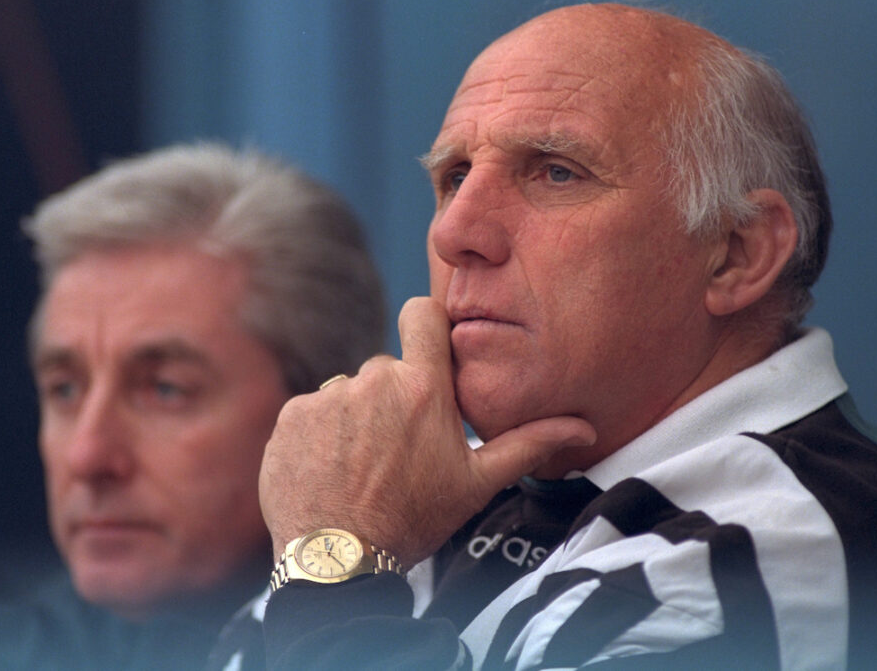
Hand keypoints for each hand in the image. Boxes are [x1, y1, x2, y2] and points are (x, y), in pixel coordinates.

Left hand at [259, 297, 595, 567]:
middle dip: (393, 402)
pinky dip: (319, 436)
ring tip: (360, 469)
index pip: (422, 313)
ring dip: (354, 420)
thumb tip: (584, 428)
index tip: (428, 348)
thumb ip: (529, 445)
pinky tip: (329, 473)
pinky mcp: (292, 416)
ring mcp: (327, 397)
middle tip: (396, 453)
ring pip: (347, 394)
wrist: (339, 563)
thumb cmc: (414, 520)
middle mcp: (372, 380)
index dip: (425, 324)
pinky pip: (311, 412)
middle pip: (386, 371)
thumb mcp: (477, 483)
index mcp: (423, 388)